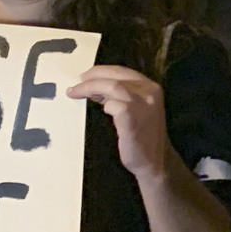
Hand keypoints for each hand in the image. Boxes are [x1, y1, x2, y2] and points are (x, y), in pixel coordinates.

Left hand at [68, 66, 171, 180]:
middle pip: (114, 76)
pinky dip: (104, 106)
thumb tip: (97, 89)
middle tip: (75, 85)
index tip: (85, 76)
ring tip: (75, 93)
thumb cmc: (143, 137)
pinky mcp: (131, 117)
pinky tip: (102, 112)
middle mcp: (149, 92)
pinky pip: (111, 105)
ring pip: (111, 86)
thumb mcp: (137, 109)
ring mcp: (141, 104)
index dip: (101, 71)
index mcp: (151, 87)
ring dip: (89, 88)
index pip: (122, 71)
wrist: (155, 161)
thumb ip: (122, 96)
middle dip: (92, 78)